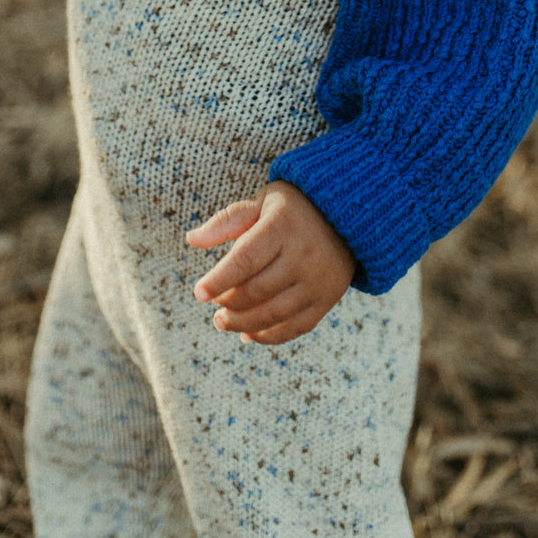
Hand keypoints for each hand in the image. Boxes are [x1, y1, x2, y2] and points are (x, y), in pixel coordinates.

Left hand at [186, 180, 354, 345]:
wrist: (346, 215)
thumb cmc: (292, 208)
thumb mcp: (261, 203)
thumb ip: (227, 221)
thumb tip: (192, 239)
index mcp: (281, 226)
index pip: (244, 260)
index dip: (219, 280)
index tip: (198, 293)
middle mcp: (302, 254)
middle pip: (257, 291)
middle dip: (229, 304)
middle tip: (214, 308)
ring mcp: (317, 279)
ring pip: (274, 313)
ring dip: (243, 323)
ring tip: (223, 321)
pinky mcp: (327, 298)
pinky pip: (295, 326)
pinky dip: (268, 335)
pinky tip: (248, 333)